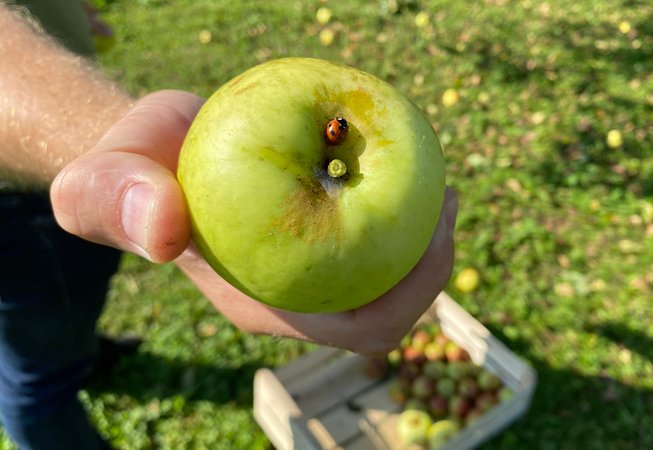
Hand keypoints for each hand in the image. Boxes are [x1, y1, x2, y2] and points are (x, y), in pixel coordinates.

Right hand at [50, 90, 457, 355]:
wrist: (149, 154)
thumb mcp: (104, 176)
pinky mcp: (318, 234)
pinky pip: (376, 232)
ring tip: (432, 176)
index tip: (434, 227)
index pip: (364, 325)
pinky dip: (398, 202)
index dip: (415, 292)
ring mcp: (311, 267)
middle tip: (445, 195)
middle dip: (432, 264)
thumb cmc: (129, 170)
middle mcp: (299, 294)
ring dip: (421, 230)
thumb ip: (114, 198)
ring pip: (391, 270)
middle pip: (394, 305)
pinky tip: (397, 156)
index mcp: (268, 303)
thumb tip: (164, 230)